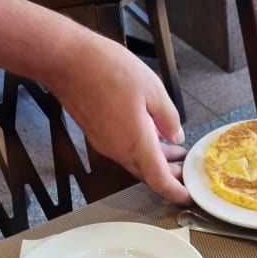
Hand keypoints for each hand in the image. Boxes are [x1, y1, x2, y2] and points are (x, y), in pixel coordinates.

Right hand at [51, 32, 191, 203]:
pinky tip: (150, 134)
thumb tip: (177, 135)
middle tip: (186, 166)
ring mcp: (106, 145)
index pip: (160, 181)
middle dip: (170, 175)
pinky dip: (141, 150)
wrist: (67, 62)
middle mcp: (119, 151)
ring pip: (136, 163)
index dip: (176, 192)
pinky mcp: (98, 137)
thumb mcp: (152, 89)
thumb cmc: (107, 70)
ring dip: (156, 160)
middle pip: (148, 174)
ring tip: (174, 149)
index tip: (189, 195)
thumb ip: (168, 117)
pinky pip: (124, 152)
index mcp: (136, 143)